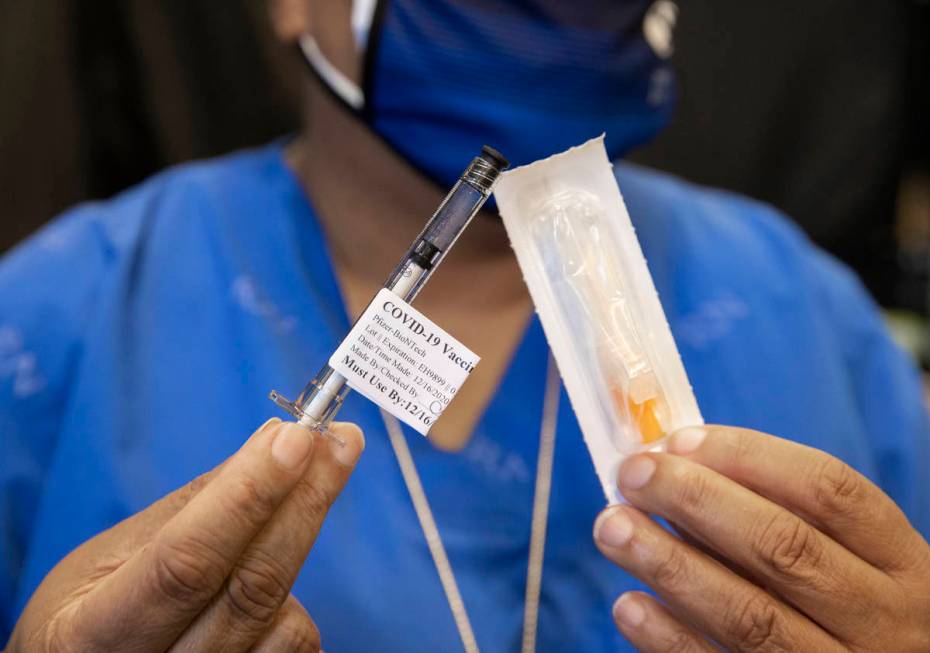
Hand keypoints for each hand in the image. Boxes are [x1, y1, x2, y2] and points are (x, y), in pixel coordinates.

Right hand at [6, 418, 363, 652]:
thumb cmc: (90, 611)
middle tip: (342, 442)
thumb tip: (277, 442)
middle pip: (251, 590)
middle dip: (304, 502)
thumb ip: (194, 507)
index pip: (188, 562)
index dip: (249, 496)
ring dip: (297, 545)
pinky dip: (291, 602)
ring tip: (289, 505)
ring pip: (285, 621)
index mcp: (91, 633)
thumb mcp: (112, 557)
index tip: (299, 438)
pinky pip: (295, 646)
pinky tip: (269, 570)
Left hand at [593, 425, 929, 651]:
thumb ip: (783, 516)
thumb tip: (676, 467)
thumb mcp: (853, 562)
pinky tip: (629, 605)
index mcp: (902, 564)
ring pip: (749, 614)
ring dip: (669, 564)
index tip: (678, 440)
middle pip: (783, 547)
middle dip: (696, 501)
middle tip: (632, 474)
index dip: (748, 456)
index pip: (830, 490)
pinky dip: (671, 639)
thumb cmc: (849, 610)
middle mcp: (884, 621)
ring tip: (612, 527)